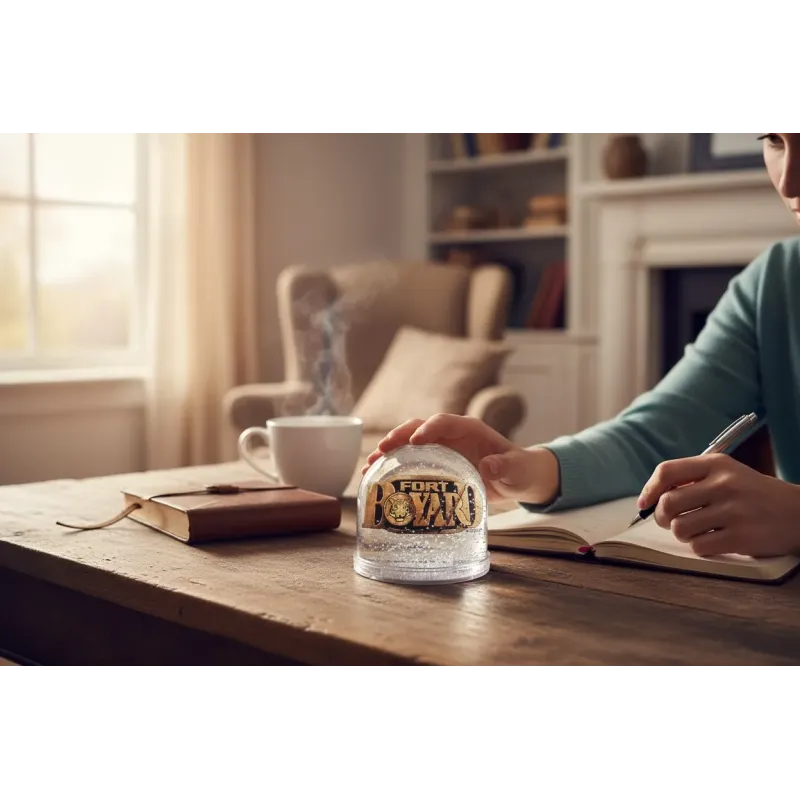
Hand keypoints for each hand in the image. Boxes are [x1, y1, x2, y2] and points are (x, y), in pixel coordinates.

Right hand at [360, 414, 559, 503]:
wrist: (517, 478)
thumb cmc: (519, 471)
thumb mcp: (517, 470)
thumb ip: (506, 467)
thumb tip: (489, 465)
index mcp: (470, 429)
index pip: (444, 422)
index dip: (427, 428)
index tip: (414, 441)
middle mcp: (451, 435)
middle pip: (418, 427)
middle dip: (398, 436)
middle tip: (380, 451)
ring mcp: (441, 448)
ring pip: (408, 443)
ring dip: (388, 451)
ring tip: (369, 465)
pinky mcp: (436, 463)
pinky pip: (410, 460)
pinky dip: (393, 466)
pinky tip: (376, 477)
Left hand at [638, 453, 799, 557]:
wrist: (799, 513)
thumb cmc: (753, 494)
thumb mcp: (727, 473)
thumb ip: (692, 479)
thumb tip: (651, 498)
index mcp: (716, 465)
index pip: (667, 472)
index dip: (649, 490)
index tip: (644, 504)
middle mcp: (724, 485)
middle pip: (668, 503)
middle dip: (662, 517)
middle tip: (670, 522)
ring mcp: (733, 511)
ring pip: (680, 528)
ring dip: (682, 534)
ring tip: (697, 531)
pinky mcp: (741, 537)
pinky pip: (699, 547)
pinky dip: (700, 547)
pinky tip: (714, 541)